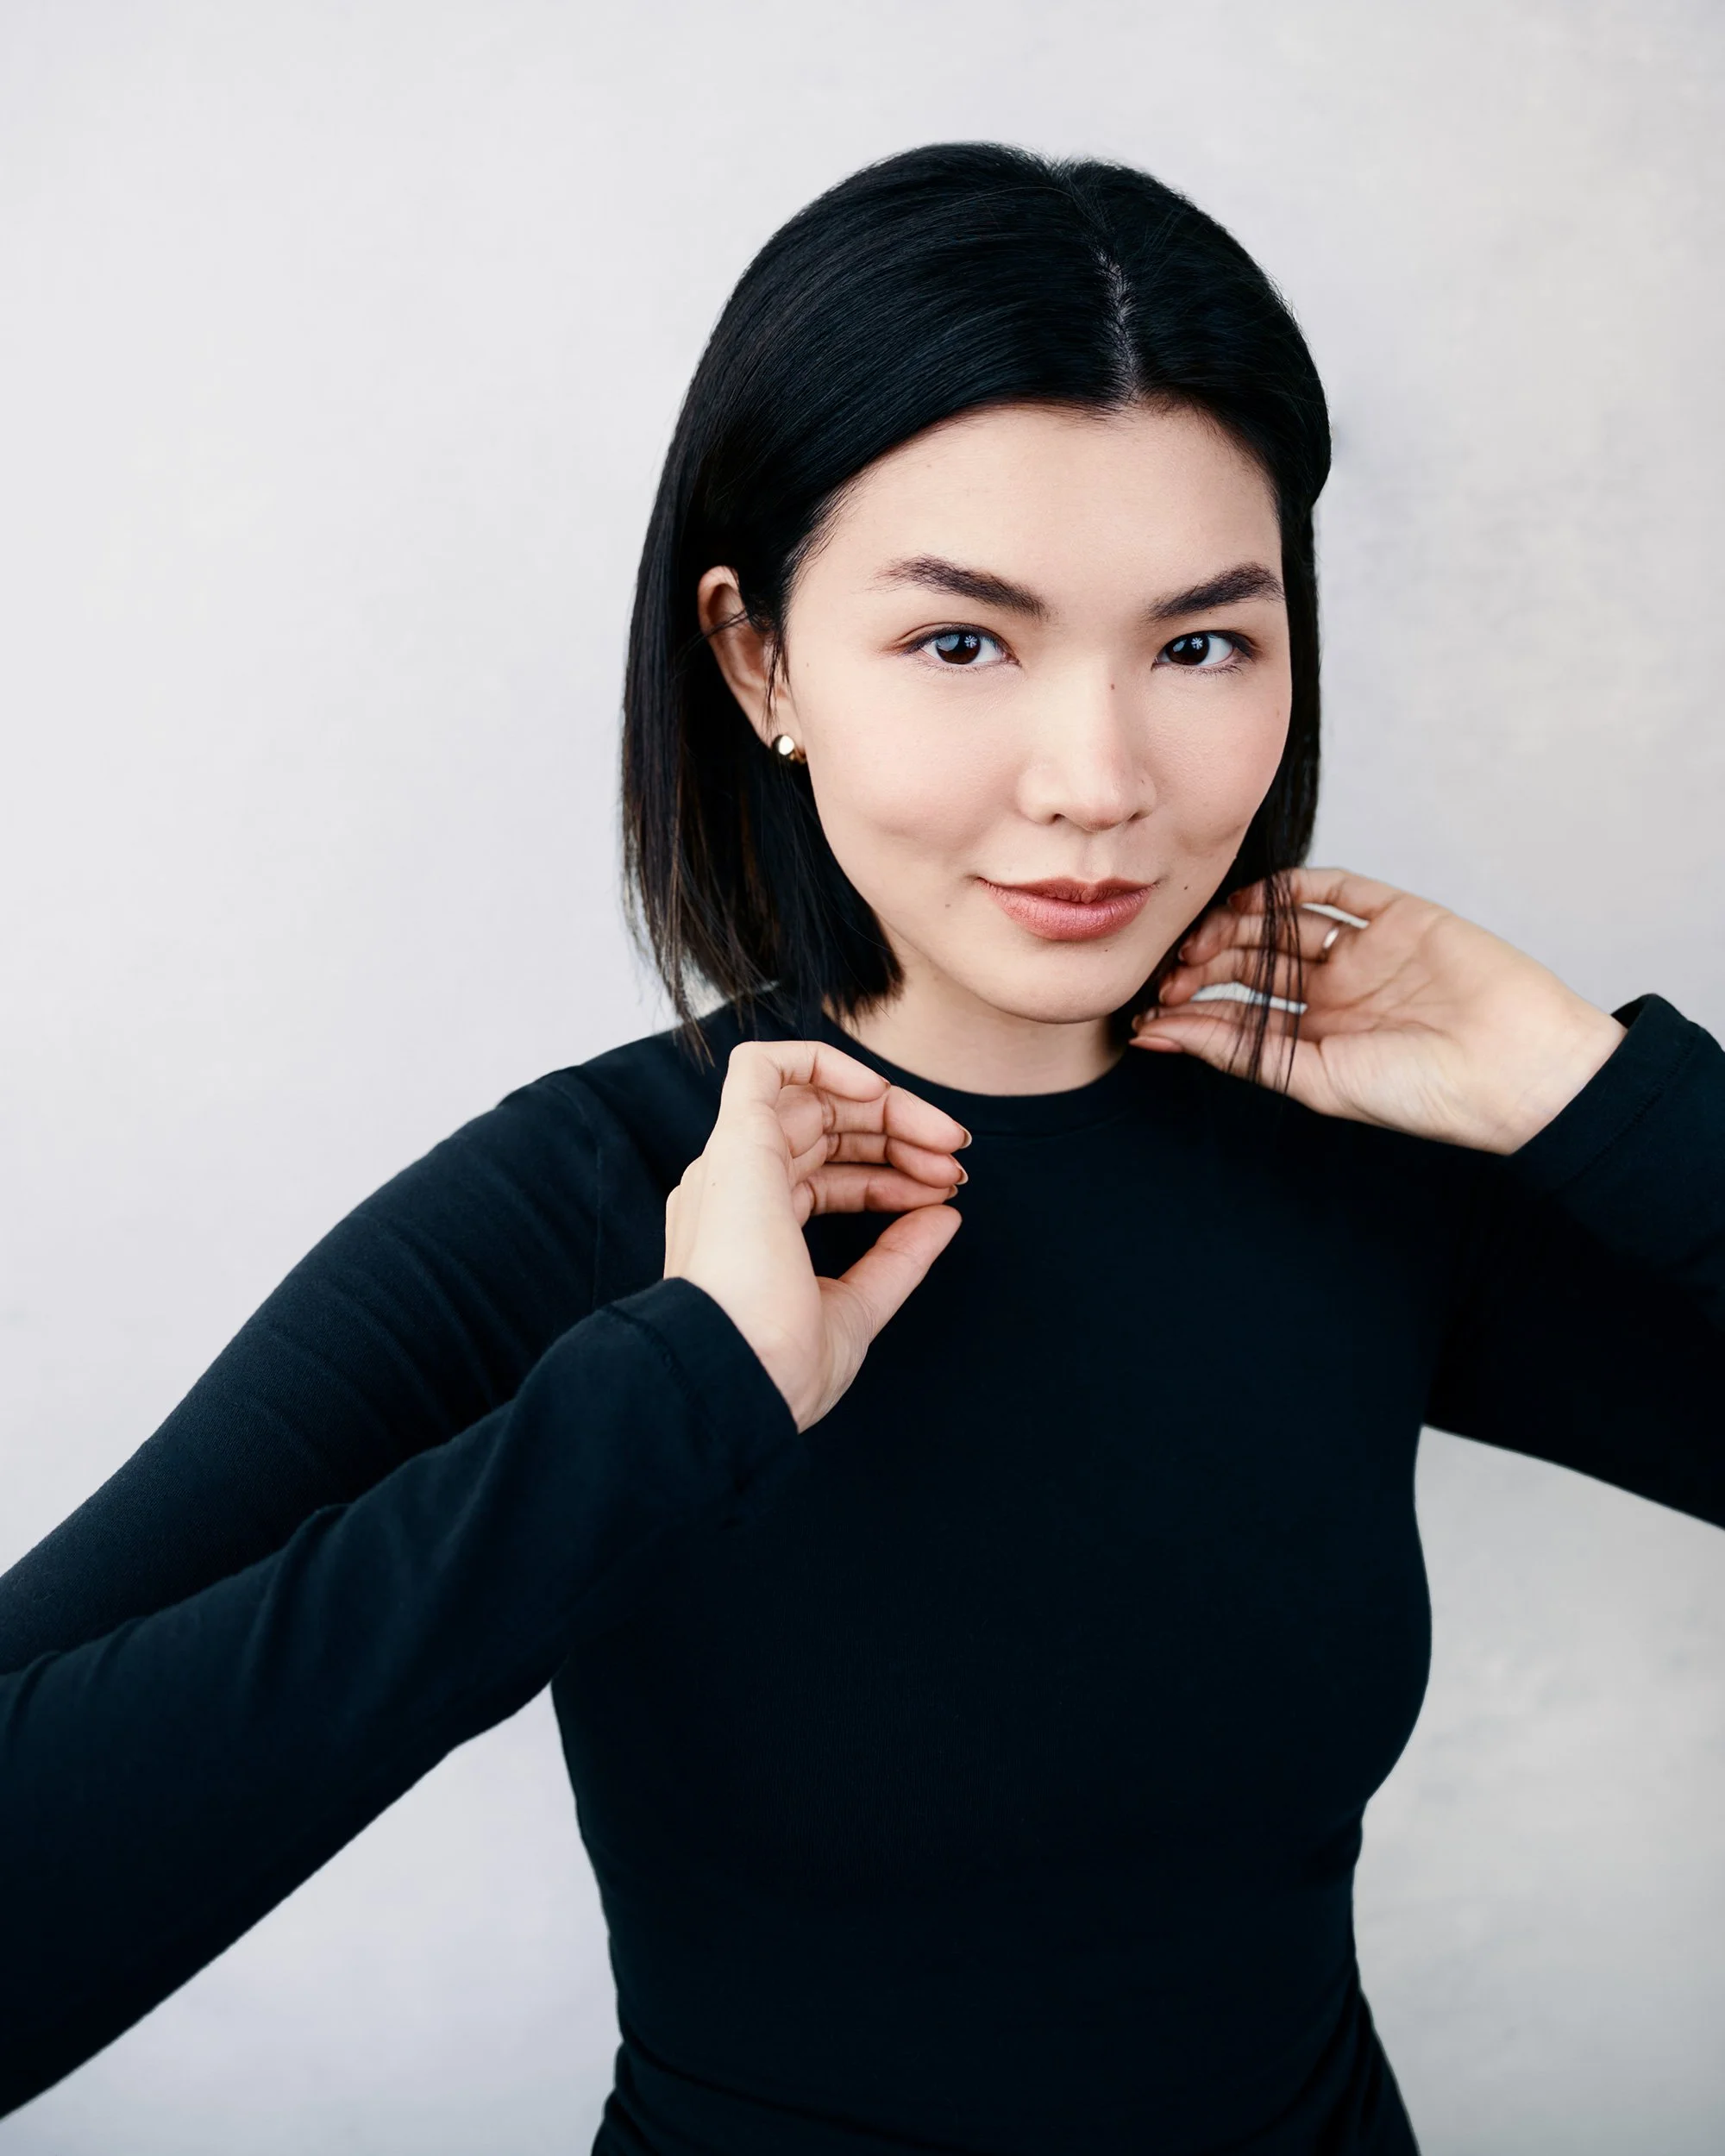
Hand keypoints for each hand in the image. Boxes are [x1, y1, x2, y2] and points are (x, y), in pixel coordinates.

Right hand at [663, 1039, 968, 1430]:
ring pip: (809, 1099)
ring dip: (886, 1108)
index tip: (945, 1195)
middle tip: (957, 1160)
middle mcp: (735, 1189)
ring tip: (944, 1139)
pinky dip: (820, 1061)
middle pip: (824, 1132)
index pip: (827, 1178)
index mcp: (751, 1228)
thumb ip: (896, 1258)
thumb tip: (944, 1215)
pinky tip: (876, 1090)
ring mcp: (732, 1165)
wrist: (739, 1377)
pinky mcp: (735, 1143)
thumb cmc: (780, 1363)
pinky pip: (761, 1066)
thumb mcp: (856, 1309)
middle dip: (899, 1136)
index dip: (891, 1178)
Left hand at [1133, 867, 1626, 1153]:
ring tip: (1206, 938)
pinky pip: (1338, 889)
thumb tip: (1161, 1035)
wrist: (1513, 1068)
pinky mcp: (1400, 916)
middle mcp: (1337, 992)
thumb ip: (1241, 1050)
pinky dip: (1296, 885)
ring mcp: (1367, 952)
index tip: (1150, 1008)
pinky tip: (1260, 897)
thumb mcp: (1314, 1079)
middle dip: (1207, 962)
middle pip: (1253, 962)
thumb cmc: (1420, 1093)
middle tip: (1174, 969)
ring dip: (1240, 924)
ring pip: (1284, 924)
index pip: (1239, 1010)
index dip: (1193, 1006)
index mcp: (1317, 1038)